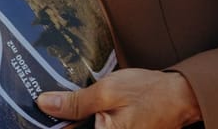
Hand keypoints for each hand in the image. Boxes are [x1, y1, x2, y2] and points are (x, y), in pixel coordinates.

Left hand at [38, 69, 200, 127]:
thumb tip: (45, 104)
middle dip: (63, 120)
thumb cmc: (149, 93)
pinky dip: (85, 118)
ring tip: (59, 102)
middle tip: (48, 103)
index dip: (53, 123)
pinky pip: (95, 126)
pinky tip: (76, 106)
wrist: (181, 96)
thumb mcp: (107, 91)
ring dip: (73, 119)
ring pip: (84, 127)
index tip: (37, 113)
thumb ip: (75, 102)